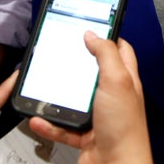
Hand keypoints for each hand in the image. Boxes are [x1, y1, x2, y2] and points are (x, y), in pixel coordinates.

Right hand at [29, 34, 152, 163]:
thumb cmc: (125, 128)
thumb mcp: (117, 81)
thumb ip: (106, 55)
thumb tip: (93, 34)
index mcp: (125, 80)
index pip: (120, 50)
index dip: (107, 37)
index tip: (89, 28)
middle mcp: (113, 96)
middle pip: (92, 73)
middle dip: (75, 66)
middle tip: (59, 56)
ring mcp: (99, 116)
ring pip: (74, 100)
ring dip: (57, 97)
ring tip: (44, 86)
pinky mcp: (86, 136)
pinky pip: (63, 126)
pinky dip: (50, 123)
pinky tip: (39, 118)